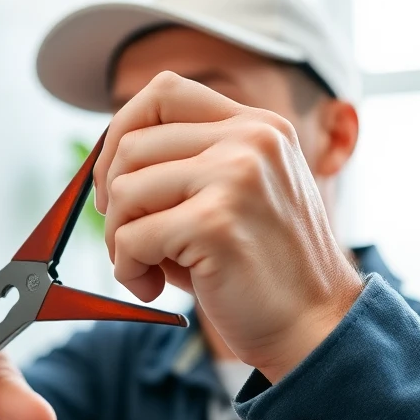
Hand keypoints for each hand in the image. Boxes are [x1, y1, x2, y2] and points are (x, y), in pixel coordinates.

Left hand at [93, 71, 363, 381]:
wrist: (315, 327)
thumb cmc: (262, 270)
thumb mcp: (234, 196)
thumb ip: (185, 166)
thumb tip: (104, 161)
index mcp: (258, 126)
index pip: (164, 92)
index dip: (120, 132)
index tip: (114, 182)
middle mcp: (251, 140)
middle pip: (132, 145)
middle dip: (112, 200)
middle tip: (127, 241)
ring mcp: (236, 177)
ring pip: (124, 190)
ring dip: (117, 238)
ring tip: (145, 268)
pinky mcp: (216, 224)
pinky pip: (131, 238)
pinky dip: (126, 269)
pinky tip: (151, 287)